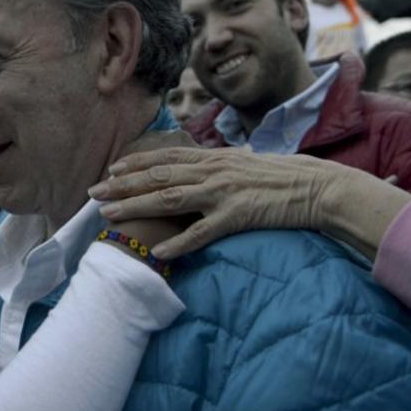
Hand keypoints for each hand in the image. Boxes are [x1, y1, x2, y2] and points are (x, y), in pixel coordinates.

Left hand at [90, 146, 338, 258]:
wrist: (317, 186)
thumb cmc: (282, 177)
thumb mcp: (245, 163)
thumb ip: (220, 165)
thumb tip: (203, 165)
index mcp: (214, 158)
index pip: (166, 157)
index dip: (136, 163)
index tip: (111, 170)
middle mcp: (212, 171)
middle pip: (158, 177)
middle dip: (122, 185)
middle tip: (94, 193)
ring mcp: (222, 192)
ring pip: (169, 199)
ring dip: (135, 207)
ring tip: (108, 216)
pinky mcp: (236, 215)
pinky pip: (201, 232)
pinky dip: (178, 243)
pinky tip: (158, 253)